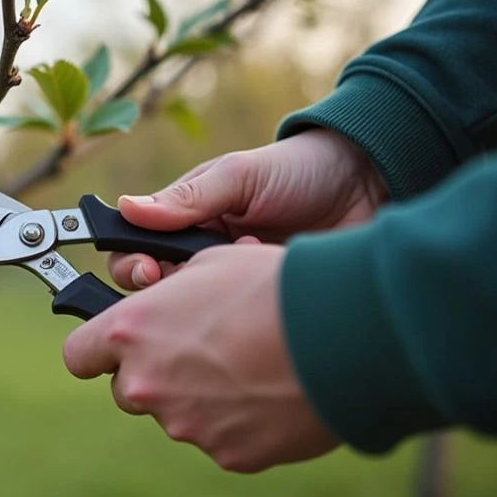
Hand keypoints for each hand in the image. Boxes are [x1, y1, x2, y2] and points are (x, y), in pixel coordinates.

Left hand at [63, 241, 339, 472]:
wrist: (340, 333)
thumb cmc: (273, 286)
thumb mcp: (208, 264)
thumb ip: (165, 298)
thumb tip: (160, 305)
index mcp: (132, 331)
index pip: (78, 355)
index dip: (96, 349)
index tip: (113, 344)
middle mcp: (147, 383)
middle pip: (127, 389)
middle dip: (153, 372)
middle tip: (197, 348)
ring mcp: (184, 424)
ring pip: (175, 414)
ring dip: (197, 396)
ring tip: (248, 364)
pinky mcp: (226, 453)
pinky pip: (219, 437)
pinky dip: (237, 420)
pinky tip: (270, 390)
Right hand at [111, 128, 387, 289]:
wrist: (369, 186)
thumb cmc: (299, 171)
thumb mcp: (240, 177)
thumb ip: (187, 197)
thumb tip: (127, 208)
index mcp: (183, 220)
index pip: (134, 249)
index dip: (131, 265)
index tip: (147, 270)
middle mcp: (199, 255)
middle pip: (152, 291)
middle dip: (160, 293)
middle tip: (184, 282)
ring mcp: (229, 284)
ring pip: (191, 314)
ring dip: (206, 298)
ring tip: (243, 266)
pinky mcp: (259, 307)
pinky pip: (235, 325)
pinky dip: (241, 312)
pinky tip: (263, 287)